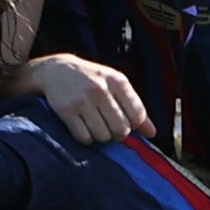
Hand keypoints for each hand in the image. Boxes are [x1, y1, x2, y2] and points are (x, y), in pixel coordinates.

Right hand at [14, 51, 150, 144]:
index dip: (134, 124)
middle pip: (121, 130)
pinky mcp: (67, 111)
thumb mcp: (115, 86)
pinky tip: (82, 127)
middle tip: (109, 125)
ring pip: (103, 136)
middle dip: (117, 133)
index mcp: (117, 81)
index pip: (137, 115)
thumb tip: (153, 133)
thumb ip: (135, 107)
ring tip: (94, 124)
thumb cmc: (92, 80)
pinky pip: (84, 138)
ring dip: (100, 136)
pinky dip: (85, 138)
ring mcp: (82, 101)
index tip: (125, 120)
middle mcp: (100, 89)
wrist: (56, 70)